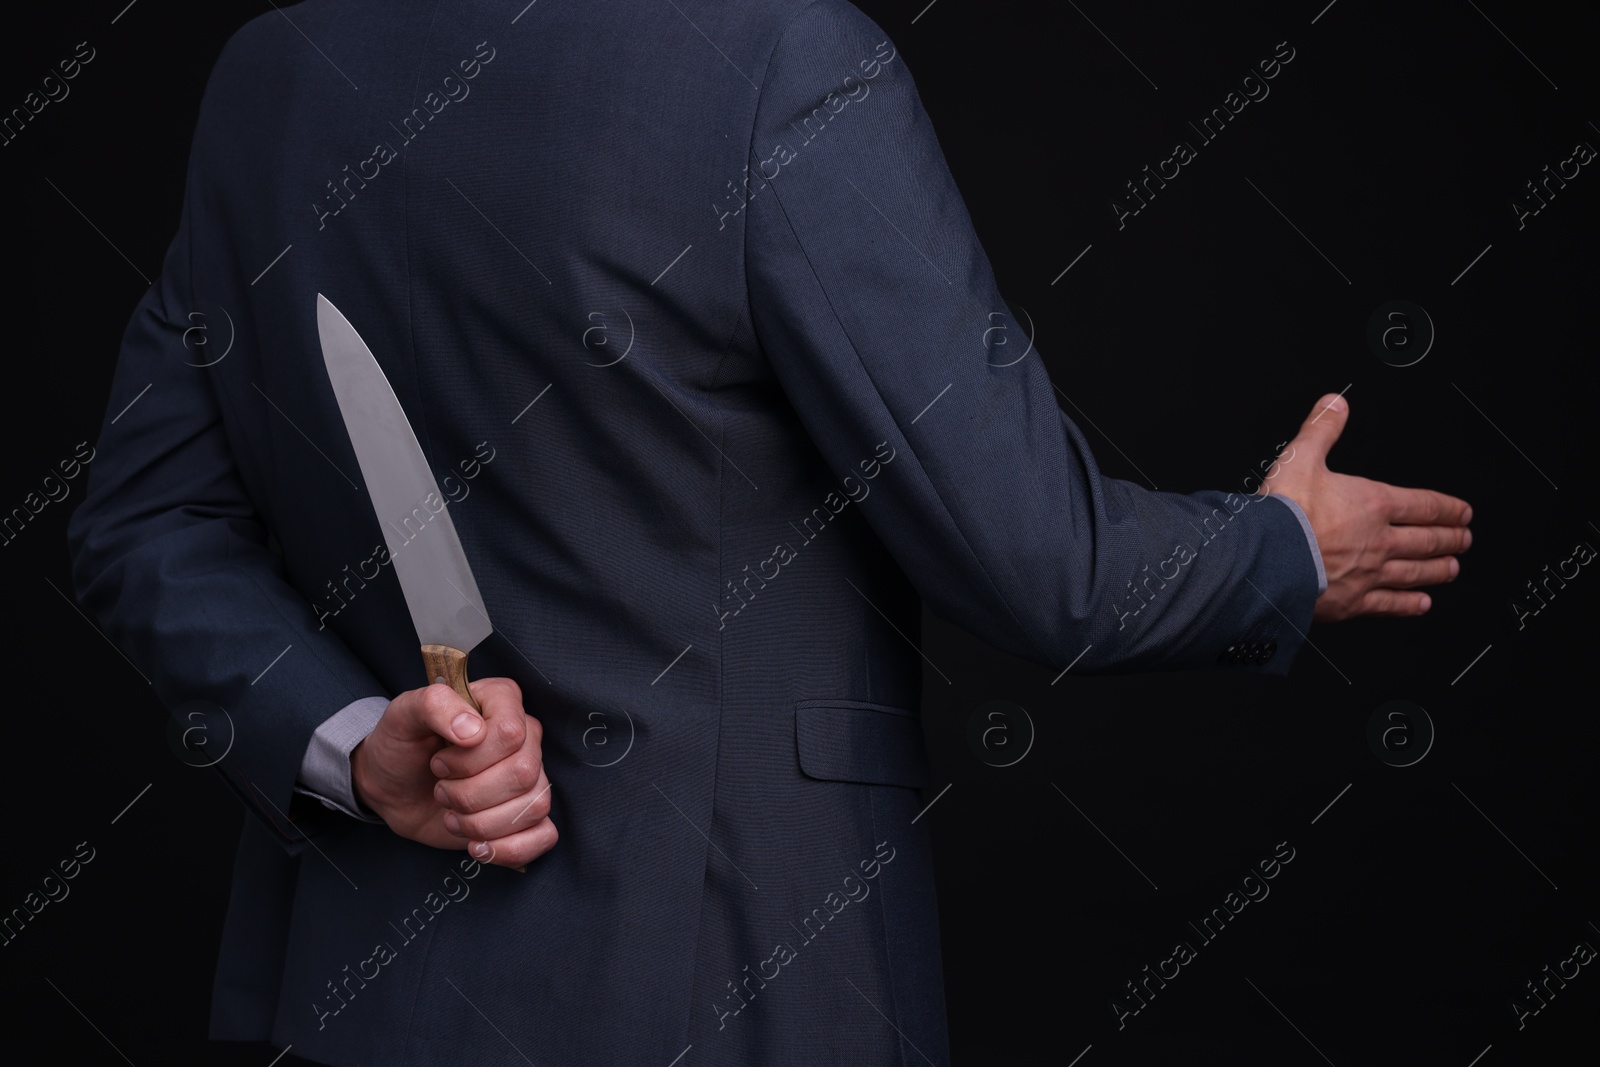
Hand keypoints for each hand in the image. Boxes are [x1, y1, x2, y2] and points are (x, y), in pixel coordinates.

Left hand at [351, 676, 556, 867]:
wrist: (392, 787)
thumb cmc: (401, 745)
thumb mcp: (402, 715)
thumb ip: (434, 705)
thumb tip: (473, 730)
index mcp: (502, 702)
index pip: (511, 733)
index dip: (471, 759)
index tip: (438, 763)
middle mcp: (524, 737)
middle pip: (523, 773)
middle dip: (470, 794)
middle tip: (441, 791)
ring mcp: (530, 777)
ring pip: (534, 806)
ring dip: (481, 822)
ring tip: (451, 816)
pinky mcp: (526, 815)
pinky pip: (544, 836)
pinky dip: (509, 849)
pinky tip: (477, 846)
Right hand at [1265, 393, 1472, 622]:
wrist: (1265, 559)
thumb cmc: (1284, 513)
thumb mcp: (1300, 459)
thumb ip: (1321, 429)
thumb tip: (1334, 404)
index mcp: (1372, 504)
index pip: (1423, 506)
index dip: (1448, 509)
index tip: (1463, 513)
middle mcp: (1378, 541)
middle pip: (1426, 540)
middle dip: (1450, 539)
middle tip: (1465, 539)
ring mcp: (1369, 573)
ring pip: (1415, 572)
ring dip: (1437, 570)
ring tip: (1452, 569)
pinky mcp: (1352, 601)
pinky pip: (1390, 604)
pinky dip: (1409, 604)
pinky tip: (1421, 604)